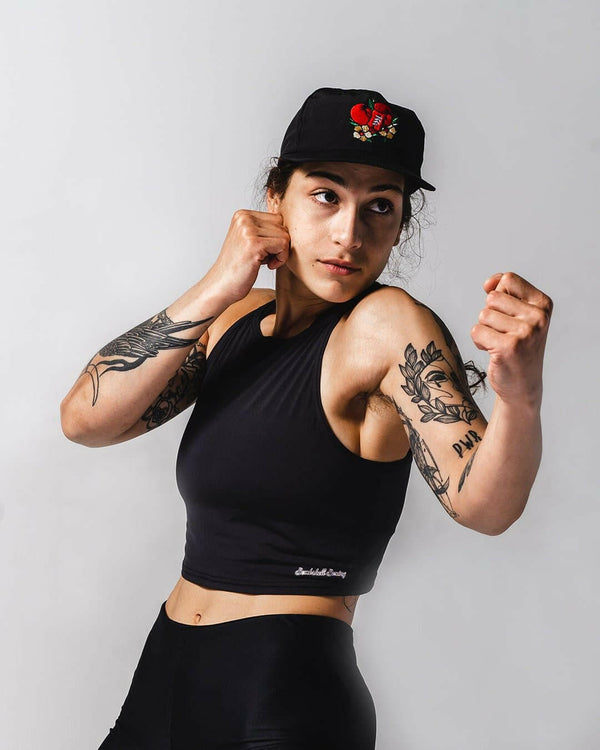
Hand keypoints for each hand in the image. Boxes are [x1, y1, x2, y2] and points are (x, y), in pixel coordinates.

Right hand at [202, 209, 290, 303]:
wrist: (221, 285)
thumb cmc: (238, 268)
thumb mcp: (249, 240)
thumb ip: (265, 230)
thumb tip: (291, 225)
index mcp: (242, 215)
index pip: (277, 218)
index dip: (277, 237)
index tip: (265, 251)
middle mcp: (244, 218)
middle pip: (282, 225)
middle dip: (280, 244)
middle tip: (267, 258)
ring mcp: (248, 230)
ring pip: (285, 235)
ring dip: (281, 252)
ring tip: (266, 262)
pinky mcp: (254, 244)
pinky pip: (283, 244)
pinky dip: (281, 258)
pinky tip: (269, 266)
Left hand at [471, 272, 552, 406]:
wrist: (523, 385)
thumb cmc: (518, 345)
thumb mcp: (519, 313)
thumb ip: (505, 291)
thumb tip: (488, 283)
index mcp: (543, 303)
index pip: (508, 279)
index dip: (498, 294)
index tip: (507, 313)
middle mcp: (538, 317)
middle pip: (493, 298)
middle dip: (491, 316)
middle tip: (504, 333)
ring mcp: (525, 332)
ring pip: (483, 315)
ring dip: (485, 330)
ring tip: (500, 343)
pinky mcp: (509, 347)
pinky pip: (476, 331)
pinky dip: (479, 342)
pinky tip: (494, 352)